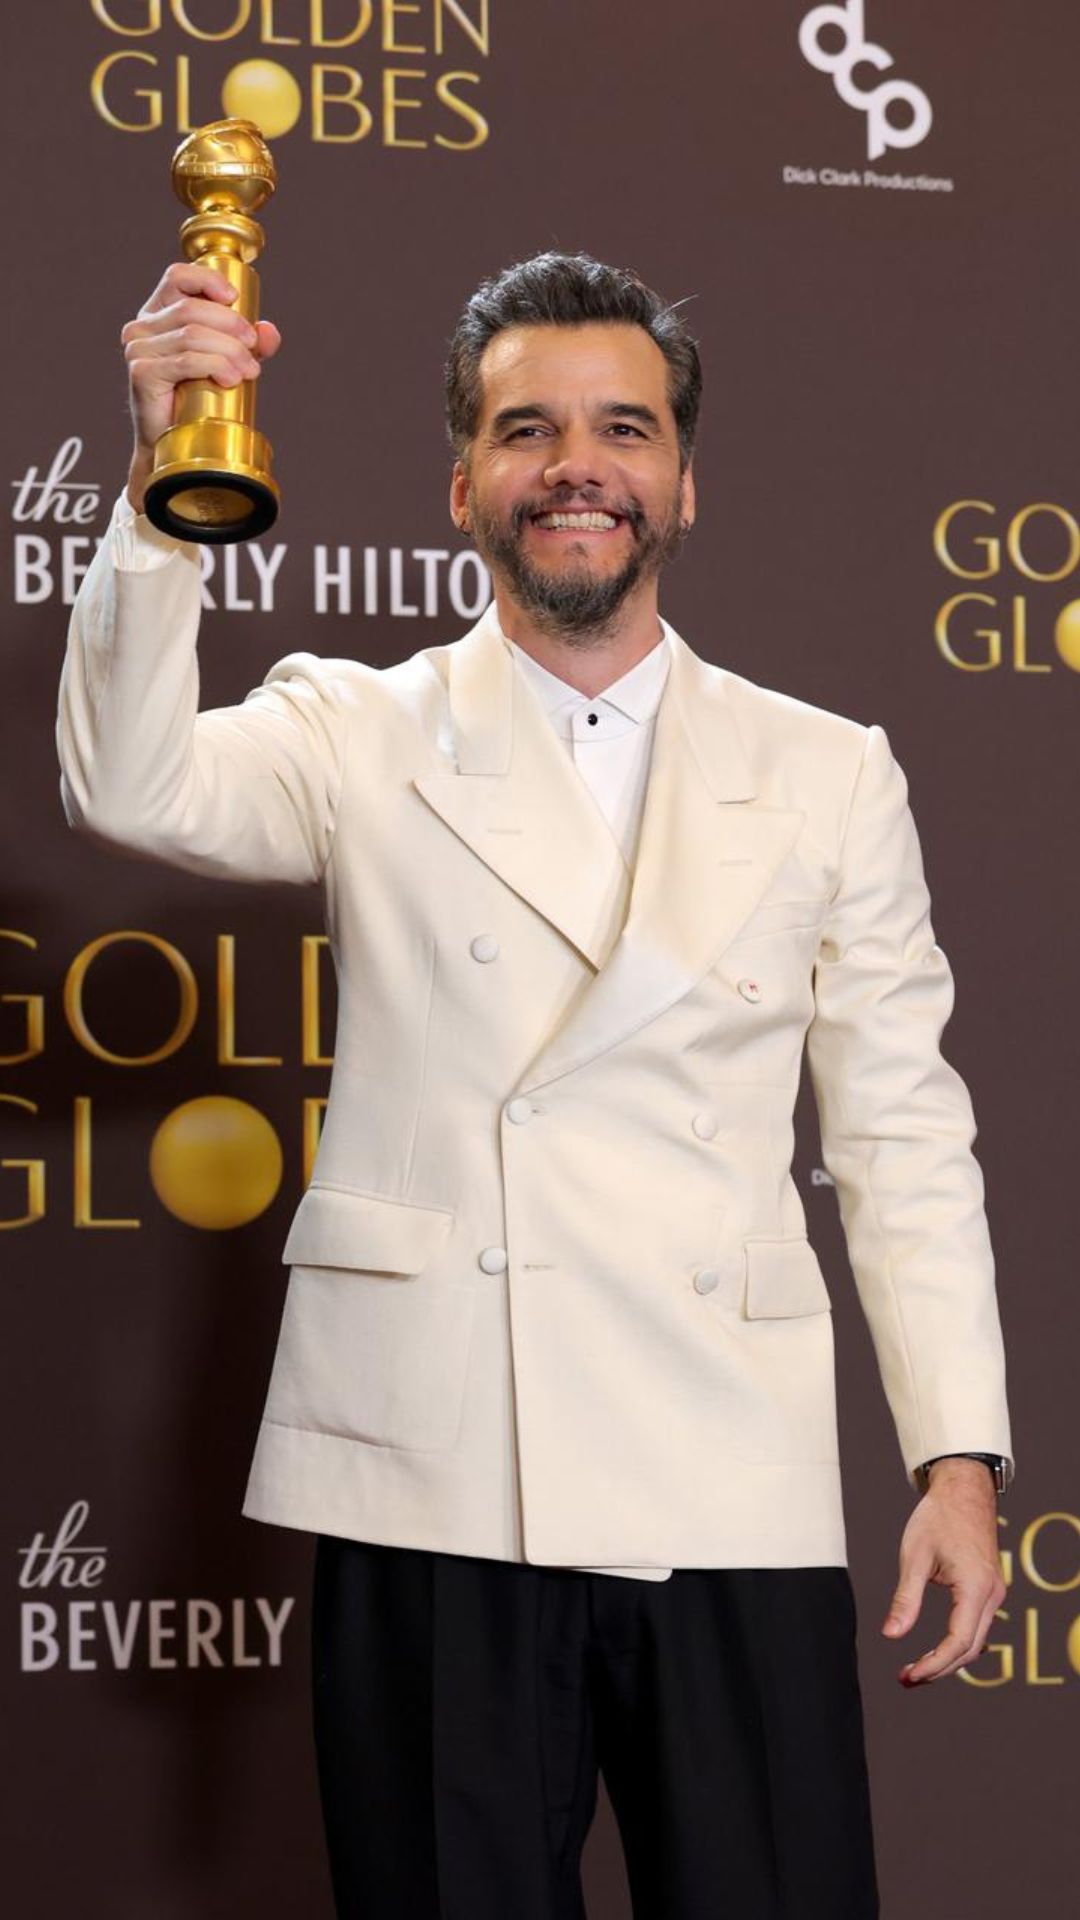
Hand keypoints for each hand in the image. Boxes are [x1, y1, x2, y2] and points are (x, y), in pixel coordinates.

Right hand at [120, 260, 281, 509]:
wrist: (171, 446)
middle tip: (253, 349)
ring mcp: (138, 349)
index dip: (207, 280)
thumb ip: (247, 344)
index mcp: (157, 314)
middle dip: (231, 325)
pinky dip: (215, 365)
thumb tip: (269, 330)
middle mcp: (141, 327)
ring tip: (249, 371)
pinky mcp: (142, 372)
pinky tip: (231, 380)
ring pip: (193, 334)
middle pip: (192, 308)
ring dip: (229, 350)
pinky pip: (186, 360)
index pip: (176, 277)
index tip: (235, 299)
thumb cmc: (195, 401)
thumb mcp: (226, 363)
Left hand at [881, 1457, 1005, 1685]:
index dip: (934, 1664)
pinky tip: (935, 1651)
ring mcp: (994, 1593)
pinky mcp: (988, 1588)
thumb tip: (891, 1635)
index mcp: (975, 1587)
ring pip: (975, 1641)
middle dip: (938, 1669)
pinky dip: (957, 1644)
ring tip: (915, 1670)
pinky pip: (976, 1626)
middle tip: (905, 1679)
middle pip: (969, 1649)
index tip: (909, 1675)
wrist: (963, 1489)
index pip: (958, 1642)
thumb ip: (905, 1599)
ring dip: (947, 1660)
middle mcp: (992, 1595)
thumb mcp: (915, 1556)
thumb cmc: (938, 1517)